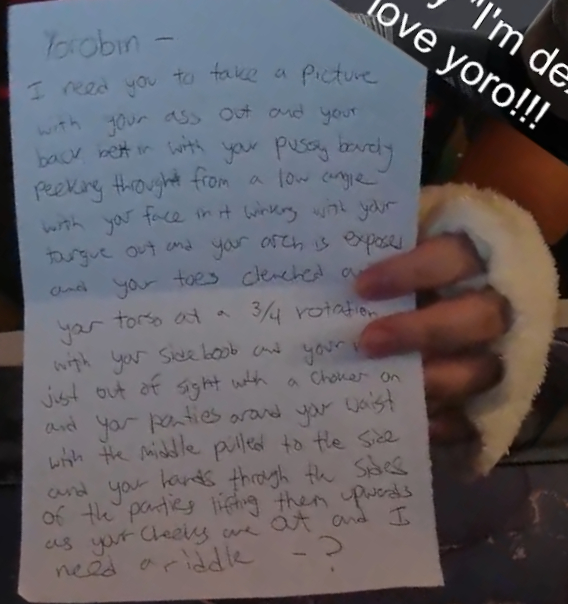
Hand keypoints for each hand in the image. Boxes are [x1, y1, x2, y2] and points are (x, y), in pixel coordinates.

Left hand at [355, 232, 510, 446]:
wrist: (456, 310)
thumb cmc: (414, 279)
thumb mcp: (406, 257)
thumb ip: (382, 262)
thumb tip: (334, 272)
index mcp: (475, 258)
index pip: (452, 257)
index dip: (410, 272)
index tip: (360, 287)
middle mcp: (495, 305)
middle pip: (478, 317)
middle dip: (422, 331)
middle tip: (367, 342)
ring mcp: (501, 352)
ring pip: (484, 369)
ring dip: (435, 380)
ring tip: (386, 388)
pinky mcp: (495, 395)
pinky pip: (479, 414)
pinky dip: (446, 423)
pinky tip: (414, 423)